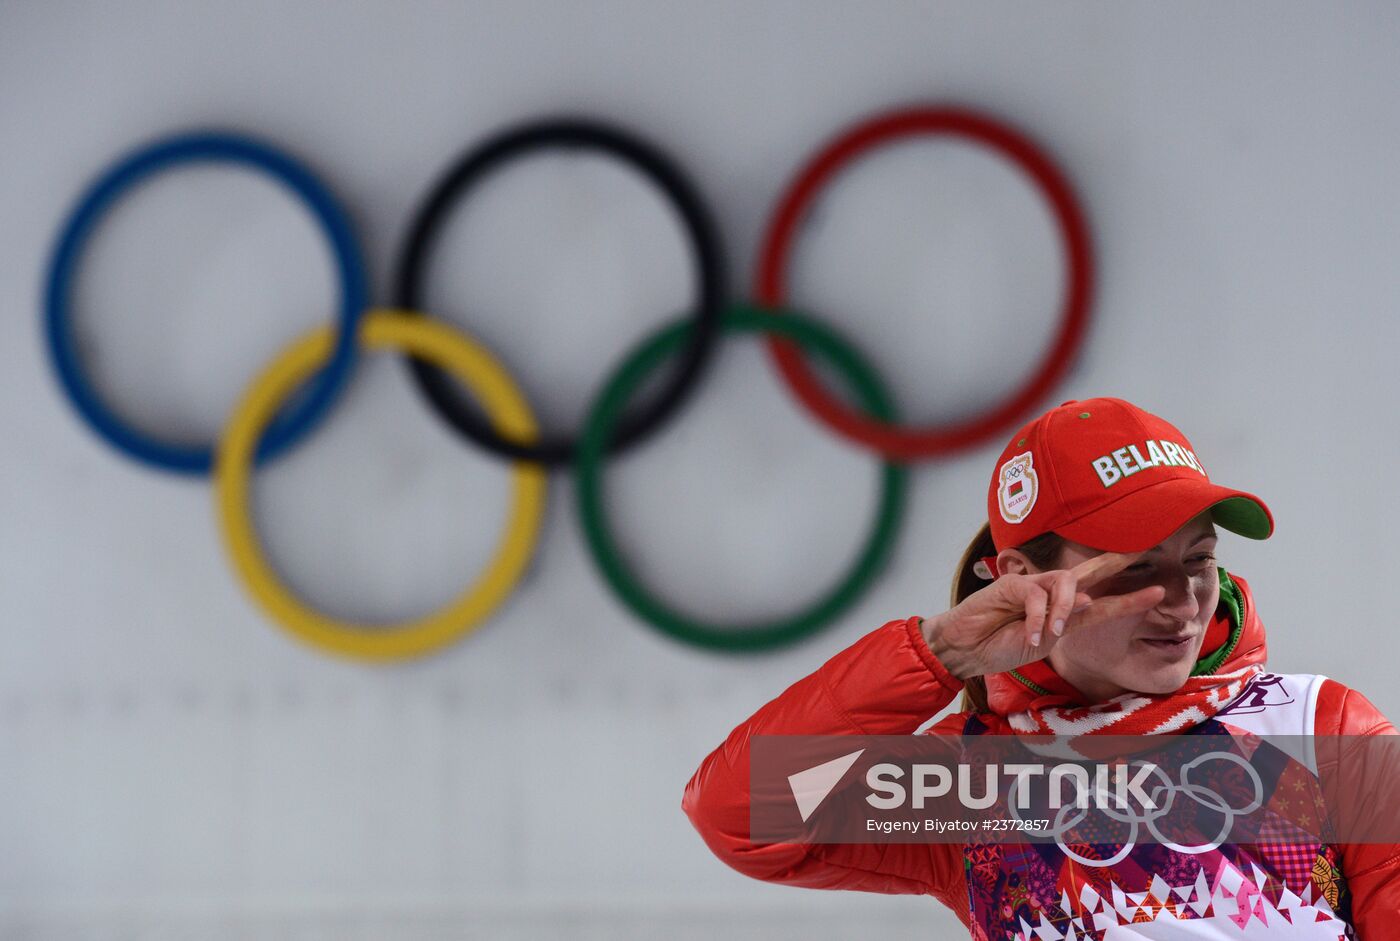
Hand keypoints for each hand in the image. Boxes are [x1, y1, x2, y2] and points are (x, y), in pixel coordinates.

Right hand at [921, 550, 1166, 680]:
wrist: (966, 649)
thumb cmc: (1000, 646)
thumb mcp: (1043, 642)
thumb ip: (1066, 624)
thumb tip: (1088, 600)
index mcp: (1060, 611)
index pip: (1100, 599)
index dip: (1128, 596)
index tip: (1157, 592)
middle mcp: (1050, 593)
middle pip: (1087, 571)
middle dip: (1114, 562)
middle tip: (1141, 551)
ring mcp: (1031, 585)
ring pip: (1064, 583)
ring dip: (1063, 608)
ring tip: (1053, 631)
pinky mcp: (1011, 584)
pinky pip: (1035, 595)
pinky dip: (1036, 618)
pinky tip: (1030, 635)